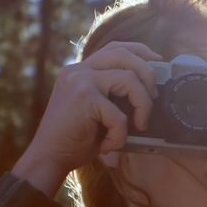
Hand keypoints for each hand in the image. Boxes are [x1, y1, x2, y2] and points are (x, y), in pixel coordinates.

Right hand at [12, 41, 160, 196]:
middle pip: (124, 54)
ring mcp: (80, 81)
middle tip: (154, 96)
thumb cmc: (75, 139)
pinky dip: (121, 135)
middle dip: (148, 73)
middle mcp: (78, 70)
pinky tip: (109, 146)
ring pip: (129, 79)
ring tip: (139, 125)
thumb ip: (114, 95)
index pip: (114, 48)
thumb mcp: (96, 110)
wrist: (48, 158)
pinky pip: (119, 115)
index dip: (140, 51)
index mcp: (80, 71)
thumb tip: (150, 90)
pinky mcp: (84, 98)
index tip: (157, 61)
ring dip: (143, 105)